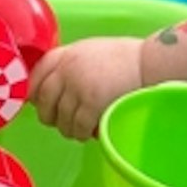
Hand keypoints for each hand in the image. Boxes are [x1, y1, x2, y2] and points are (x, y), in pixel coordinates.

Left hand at [29, 37, 144, 140]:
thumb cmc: (126, 60)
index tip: (38, 104)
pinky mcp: (92, 102)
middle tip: (60, 122)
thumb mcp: (91, 52)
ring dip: (68, 129)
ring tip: (79, 130)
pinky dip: (82, 133)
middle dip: (49, 115)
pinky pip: (78, 126)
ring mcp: (78, 85)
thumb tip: (53, 88)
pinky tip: (89, 133)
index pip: (36, 75)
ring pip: (60, 118)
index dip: (34, 93)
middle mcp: (67, 68)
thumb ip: (71, 66)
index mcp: (67, 54)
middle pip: (43, 100)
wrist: (152, 62)